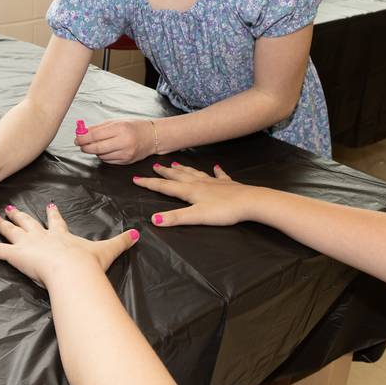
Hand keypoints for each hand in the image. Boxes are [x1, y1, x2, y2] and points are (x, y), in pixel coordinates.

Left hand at [0, 203, 139, 286]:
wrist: (73, 270)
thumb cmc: (88, 263)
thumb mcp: (108, 250)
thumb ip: (121, 242)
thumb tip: (138, 234)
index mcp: (61, 234)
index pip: (55, 221)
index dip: (51, 214)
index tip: (48, 204)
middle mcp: (42, 236)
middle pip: (29, 222)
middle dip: (20, 215)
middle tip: (11, 207)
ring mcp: (28, 243)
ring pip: (11, 231)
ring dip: (1, 224)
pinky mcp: (15, 254)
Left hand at [75, 119, 155, 164]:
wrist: (152, 137)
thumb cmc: (133, 127)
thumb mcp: (116, 122)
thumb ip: (99, 128)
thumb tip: (82, 133)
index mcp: (120, 128)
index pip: (96, 135)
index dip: (83, 138)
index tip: (77, 139)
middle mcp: (124, 142)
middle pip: (96, 148)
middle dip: (85, 147)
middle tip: (81, 145)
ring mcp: (125, 153)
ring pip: (101, 155)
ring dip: (95, 151)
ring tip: (98, 144)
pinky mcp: (126, 161)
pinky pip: (108, 160)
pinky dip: (103, 156)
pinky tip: (107, 150)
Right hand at [132, 163, 253, 226]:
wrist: (250, 201)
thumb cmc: (223, 211)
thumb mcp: (197, 217)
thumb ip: (176, 218)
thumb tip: (153, 220)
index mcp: (190, 191)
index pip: (165, 187)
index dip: (149, 183)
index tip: (136, 179)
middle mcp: (199, 183)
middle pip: (178, 176)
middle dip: (165, 172)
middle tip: (154, 166)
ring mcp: (213, 182)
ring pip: (194, 173)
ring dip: (184, 169)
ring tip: (176, 164)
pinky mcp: (227, 184)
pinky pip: (219, 175)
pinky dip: (216, 171)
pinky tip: (216, 167)